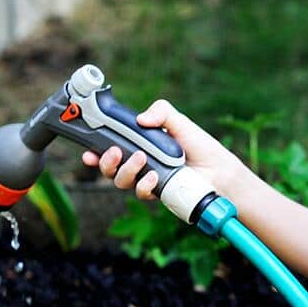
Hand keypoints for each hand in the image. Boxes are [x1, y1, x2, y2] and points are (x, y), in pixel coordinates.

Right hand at [81, 99, 241, 200]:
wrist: (220, 171)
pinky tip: (153, 177)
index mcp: (140, 145)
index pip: (111, 149)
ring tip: (141, 159)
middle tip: (113, 152)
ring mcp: (147, 181)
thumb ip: (161, 112)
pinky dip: (143, 185)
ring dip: (125, 170)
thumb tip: (141, 119)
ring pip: (121, 181)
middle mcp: (140, 165)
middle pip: (109, 169)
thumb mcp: (179, 122)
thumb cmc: (200, 146)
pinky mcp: (158, 194)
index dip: (95, 152)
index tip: (88, 151)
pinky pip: (141, 193)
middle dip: (105, 162)